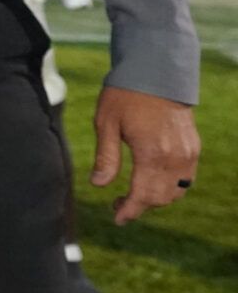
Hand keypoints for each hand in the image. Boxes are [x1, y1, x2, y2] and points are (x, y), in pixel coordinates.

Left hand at [91, 85, 198, 223]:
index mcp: (151, 154)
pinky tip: (152, 181)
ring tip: (133, 193)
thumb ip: (106, 158)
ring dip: (156, 199)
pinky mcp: (194, 149)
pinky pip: (186, 180)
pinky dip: (171, 187)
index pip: (143, 196)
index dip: (129, 211)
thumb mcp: (106, 124)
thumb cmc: (125, 96)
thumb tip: (99, 185)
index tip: (117, 218)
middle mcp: (175, 159)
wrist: (156, 74)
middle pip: (160, 198)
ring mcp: (188, 155)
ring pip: (176, 192)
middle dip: (140, 206)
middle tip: (118, 204)